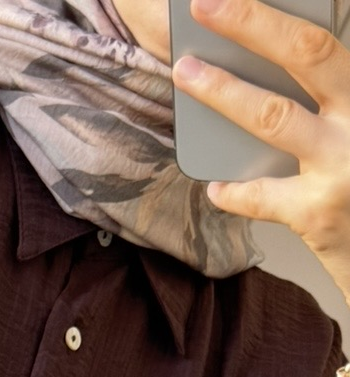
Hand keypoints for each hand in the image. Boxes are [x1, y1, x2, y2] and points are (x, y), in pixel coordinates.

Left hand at [171, 0, 349, 304]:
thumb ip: (330, 99)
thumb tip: (271, 62)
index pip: (329, 37)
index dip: (279, 14)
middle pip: (307, 53)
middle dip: (252, 24)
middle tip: (206, 6)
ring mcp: (342, 164)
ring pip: (273, 115)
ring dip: (223, 91)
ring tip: (186, 73)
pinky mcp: (319, 212)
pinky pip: (261, 195)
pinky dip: (235, 190)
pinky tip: (217, 187)